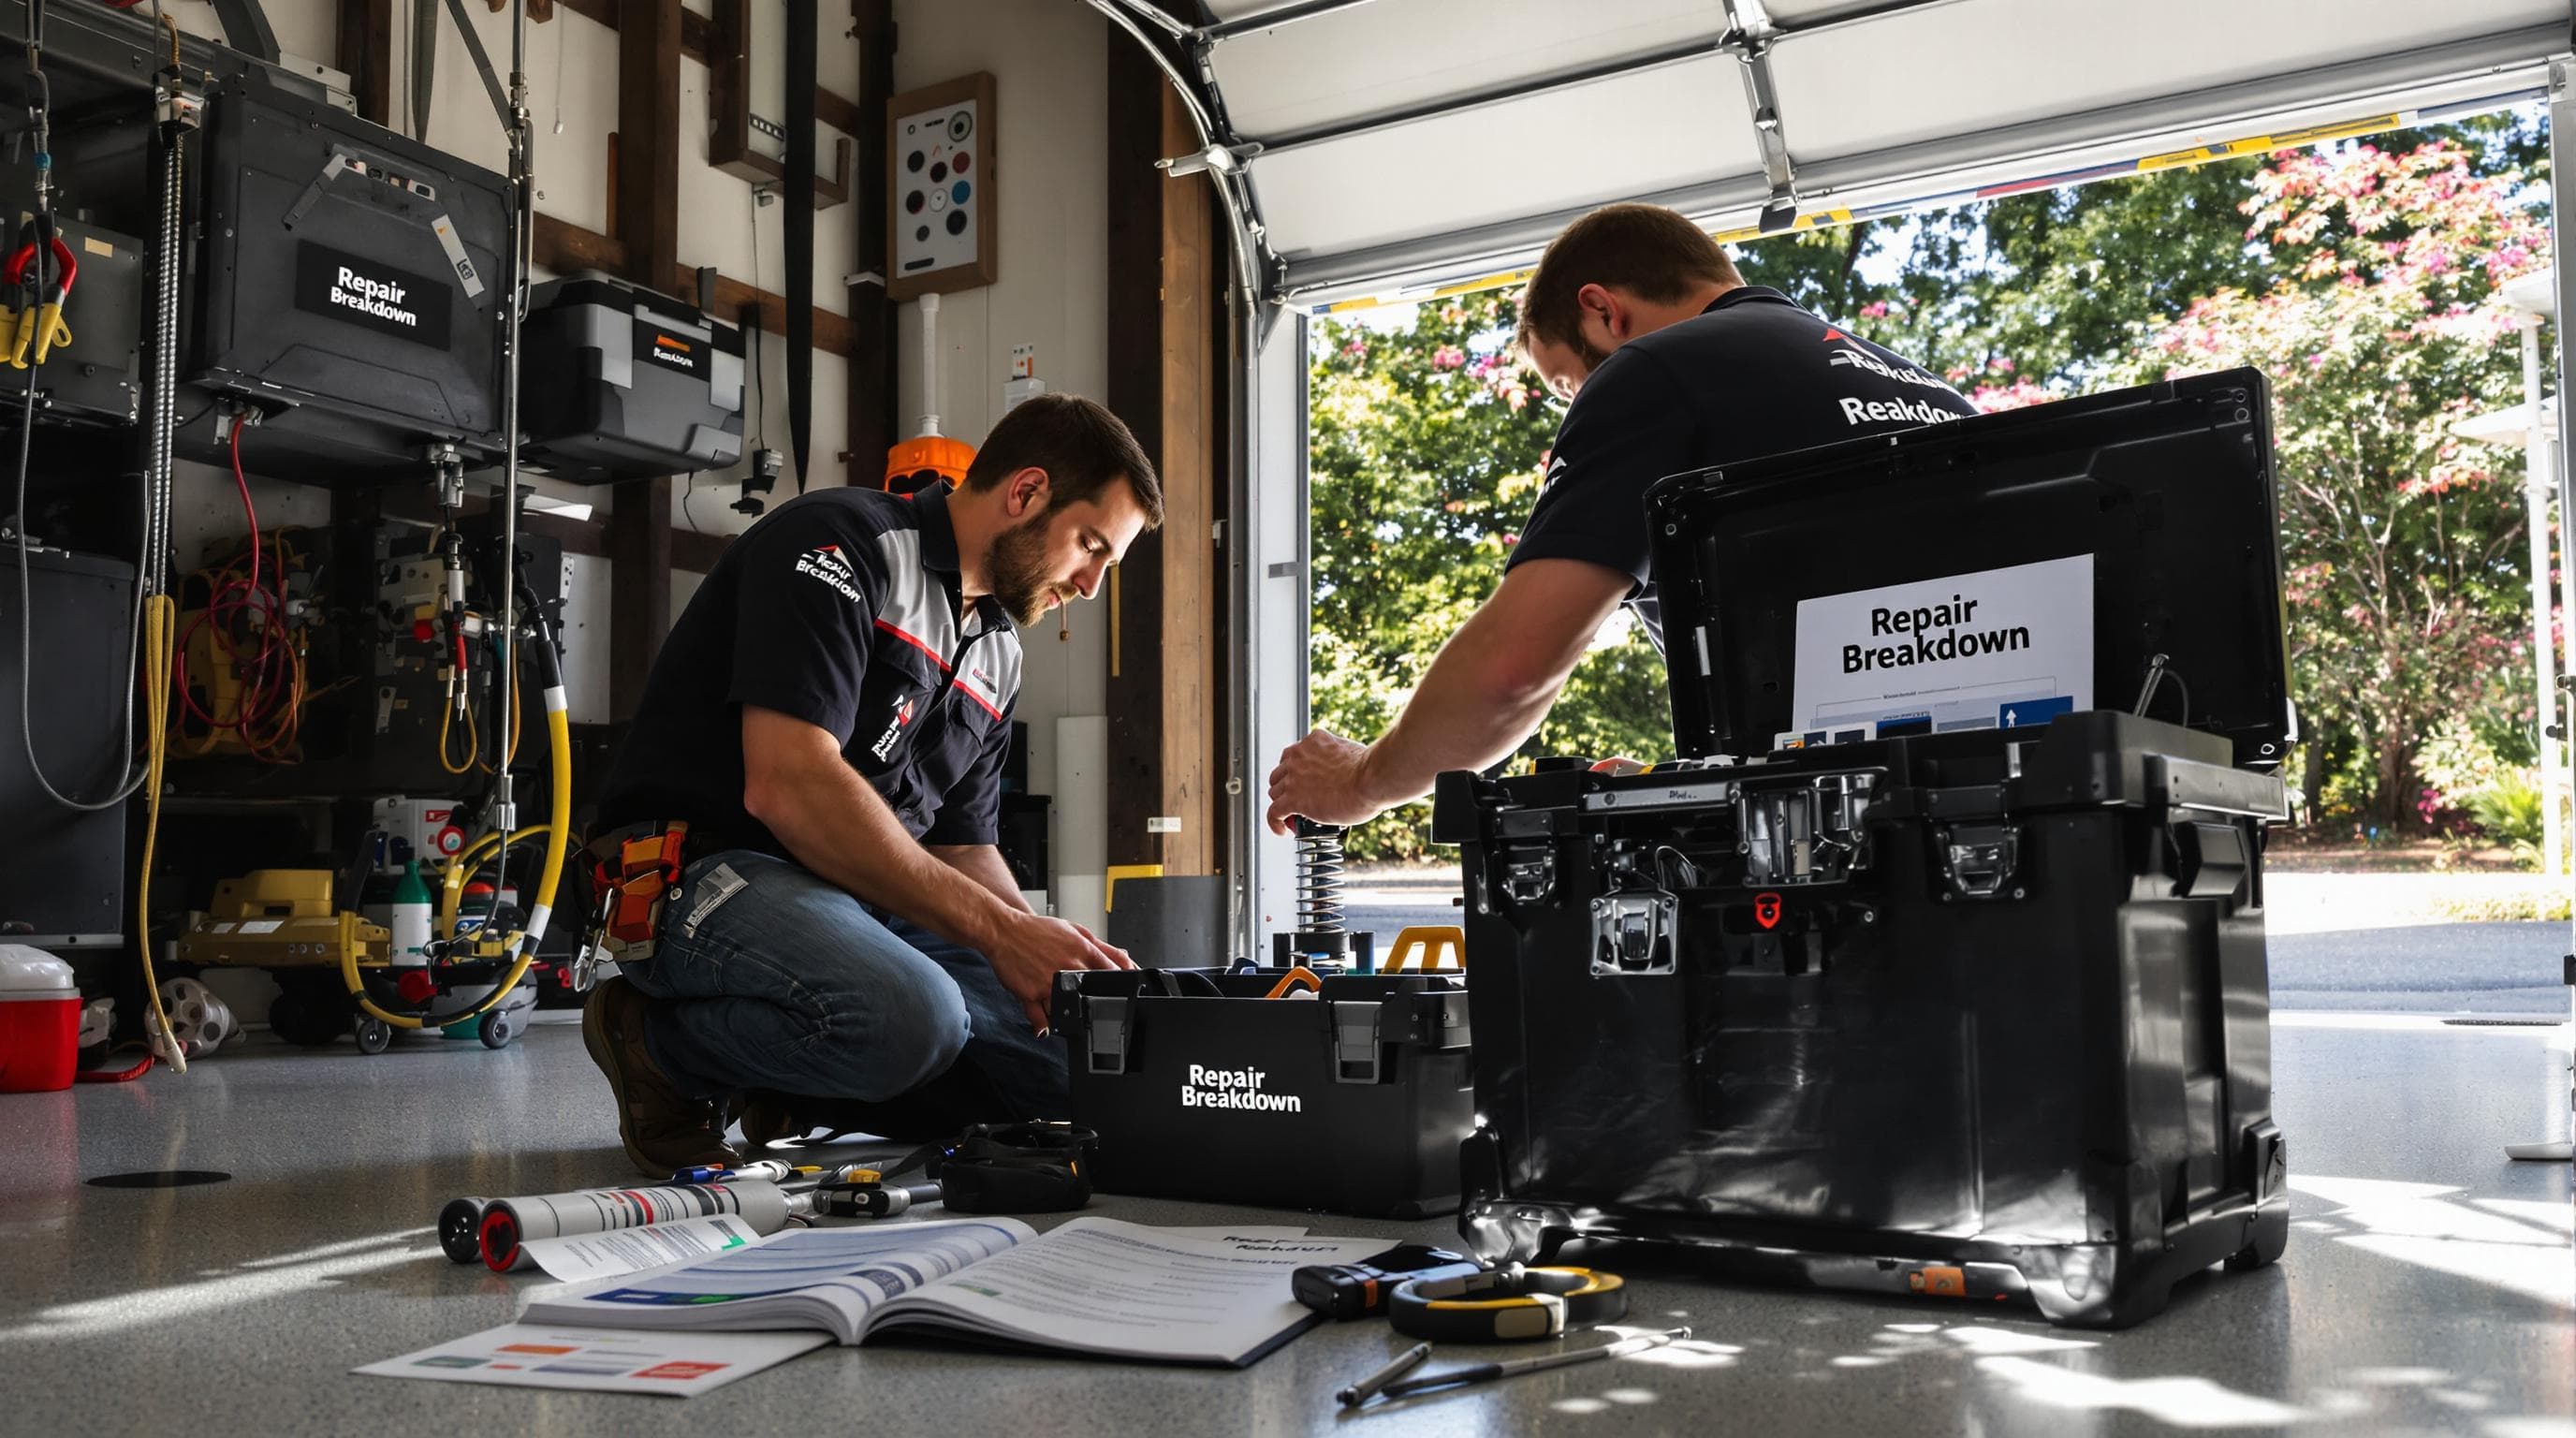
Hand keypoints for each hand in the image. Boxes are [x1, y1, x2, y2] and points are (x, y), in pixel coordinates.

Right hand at [984, 912, 1134, 1032]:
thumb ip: (1104, 948)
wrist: (1004, 931)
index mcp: (1083, 951)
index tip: (1123, 996)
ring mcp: (1050, 982)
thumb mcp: (1076, 931)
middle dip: (1098, 1004)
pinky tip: (1048, 1026)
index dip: (1121, 987)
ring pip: (1069, 1010)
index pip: (1114, 974)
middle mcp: (1069, 967)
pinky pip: (1042, 1019)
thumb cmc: (1039, 931)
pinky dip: (1046, 1026)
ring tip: (1069, 1014)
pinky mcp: (1032, 993)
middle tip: (1095, 1009)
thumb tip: (1128, 960)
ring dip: (1071, 1017)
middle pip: (1094, 995)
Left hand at [1265, 726, 1385, 835]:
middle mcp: (1299, 756)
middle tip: (1297, 798)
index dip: (1296, 770)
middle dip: (1286, 786)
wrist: (1371, 780)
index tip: (1303, 780)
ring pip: (1275, 792)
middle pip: (1280, 773)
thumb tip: (1345, 777)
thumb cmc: (1370, 770)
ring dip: (1281, 803)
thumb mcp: (1352, 753)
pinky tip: (1281, 830)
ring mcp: (1293, 778)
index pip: (1294, 755)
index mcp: (1314, 741)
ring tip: (1292, 816)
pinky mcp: (1293, 799)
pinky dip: (1274, 822)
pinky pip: (1274, 813)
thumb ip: (1339, 761)